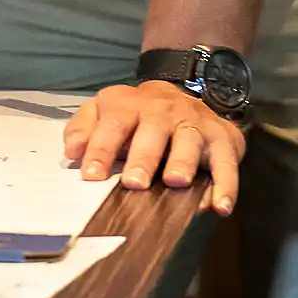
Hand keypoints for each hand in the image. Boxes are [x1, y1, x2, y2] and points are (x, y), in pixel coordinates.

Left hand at [64, 81, 244, 213]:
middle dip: (144, 156)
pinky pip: (226, 161)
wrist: (182, 90)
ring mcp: (195, 123)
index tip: (92, 175)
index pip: (113, 125)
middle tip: (134, 182)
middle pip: (153, 131)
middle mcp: (163, 111)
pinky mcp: (222, 138)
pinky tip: (219, 206)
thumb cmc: (136, 115)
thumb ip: (83, 129)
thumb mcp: (103, 111)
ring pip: (189, 140)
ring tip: (175, 182)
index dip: (101, 149)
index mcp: (129, 106)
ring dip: (183, 161)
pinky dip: (226, 184)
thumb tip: (71, 152)